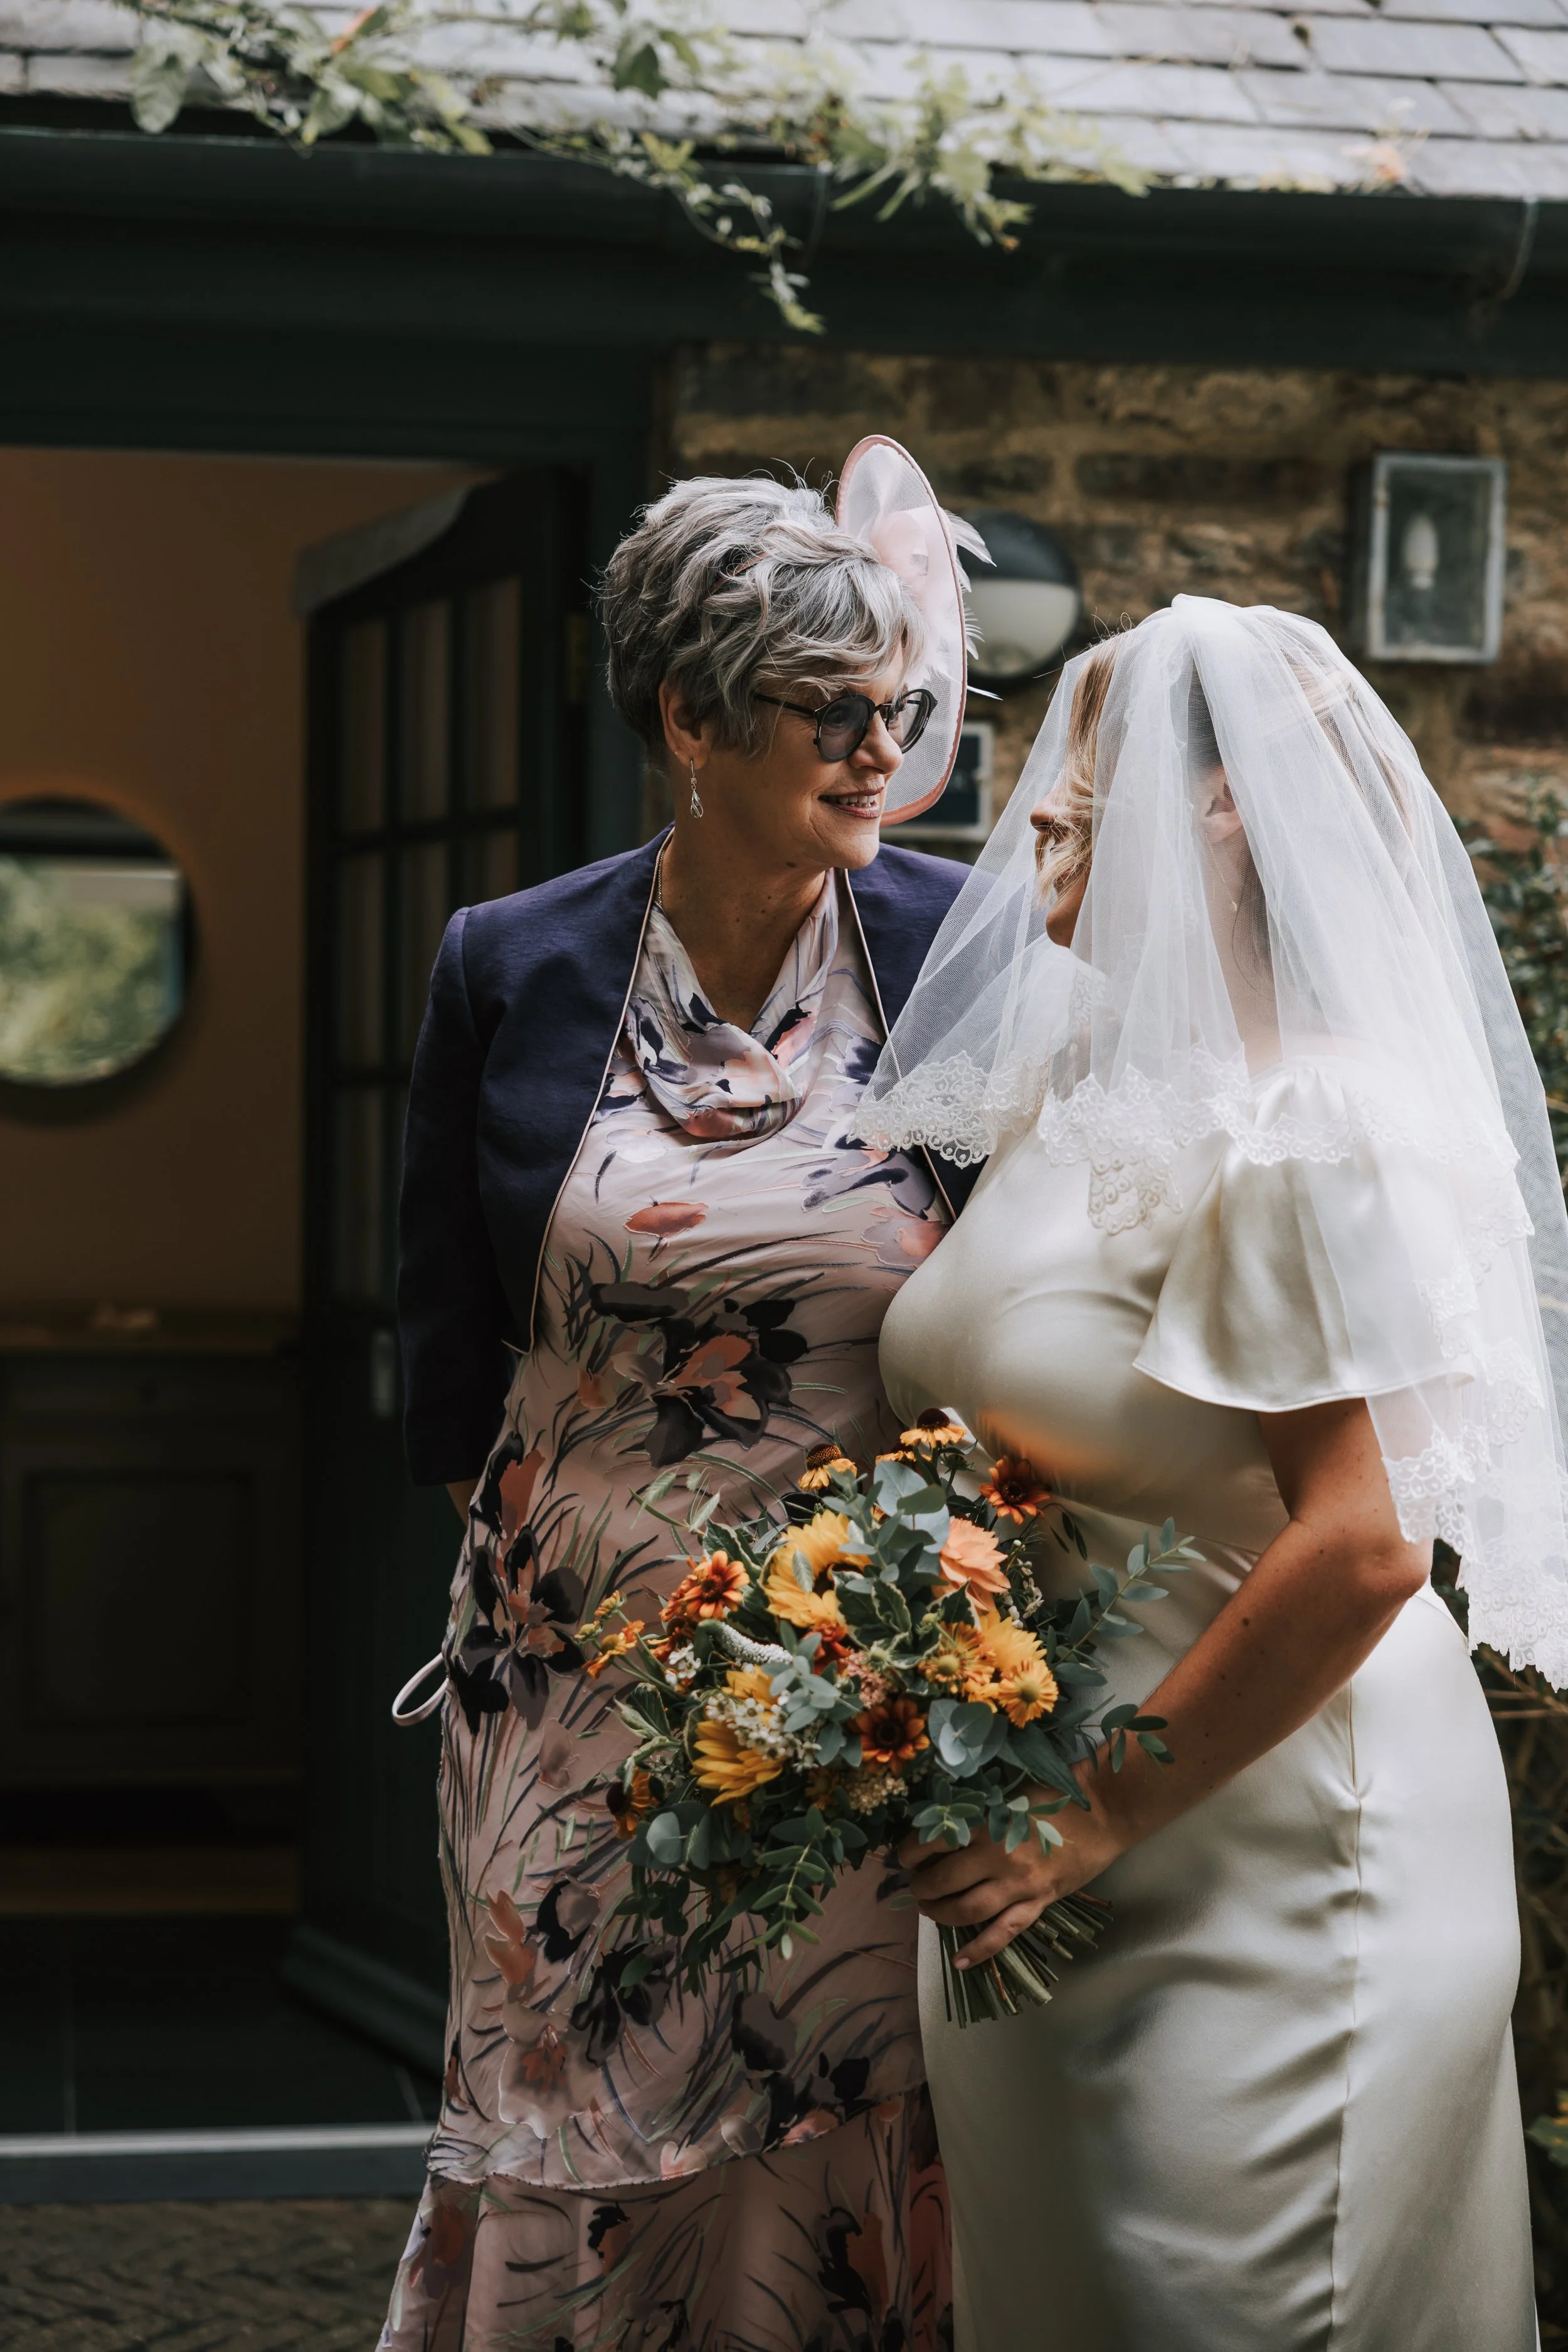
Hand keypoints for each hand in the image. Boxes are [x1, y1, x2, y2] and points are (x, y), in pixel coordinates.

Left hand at [896, 1790, 1124, 1967]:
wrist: (1101, 1814)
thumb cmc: (1051, 1798)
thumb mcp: (1005, 1796)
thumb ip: (974, 1813)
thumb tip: (935, 1831)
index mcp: (988, 1823)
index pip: (934, 1842)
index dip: (911, 1852)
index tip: (905, 1856)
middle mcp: (999, 1857)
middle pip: (945, 1880)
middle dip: (922, 1886)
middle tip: (916, 1885)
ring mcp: (1020, 1885)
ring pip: (967, 1910)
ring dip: (940, 1914)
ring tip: (928, 1909)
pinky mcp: (1038, 1903)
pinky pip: (1004, 1934)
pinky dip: (980, 1951)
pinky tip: (959, 1961)